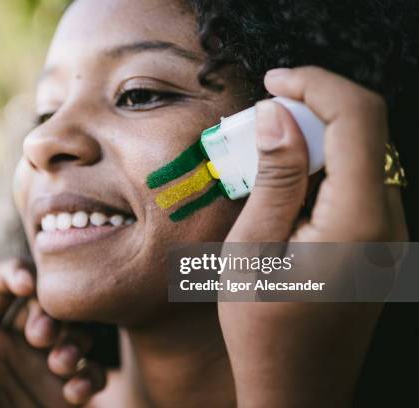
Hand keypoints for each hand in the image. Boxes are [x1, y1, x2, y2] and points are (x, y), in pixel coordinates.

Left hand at [0, 258, 105, 406]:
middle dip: (47, 312)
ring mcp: (43, 368)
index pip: (2, 284)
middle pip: (44, 302)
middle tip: (40, 337)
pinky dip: (90, 376)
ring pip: (73, 332)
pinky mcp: (66, 395)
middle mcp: (15, 343)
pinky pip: (91, 372)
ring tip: (61, 365)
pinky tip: (75, 393)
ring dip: (74, 340)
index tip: (26, 284)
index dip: (16, 273)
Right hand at [218, 67, 407, 406]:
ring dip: (316, 140)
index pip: (359, 117)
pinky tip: (286, 187)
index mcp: (359, 219)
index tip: (274, 82)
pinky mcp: (380, 243)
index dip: (316, 84)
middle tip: (259, 123)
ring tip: (264, 156)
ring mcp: (391, 234)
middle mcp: (390, 221)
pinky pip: (359, 184)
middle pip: (365, 131)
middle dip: (311, 110)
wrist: (297, 386)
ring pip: (362, 155)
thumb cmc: (264, 327)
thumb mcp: (253, 249)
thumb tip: (278, 114)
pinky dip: (324, 168)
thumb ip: (274, 177)